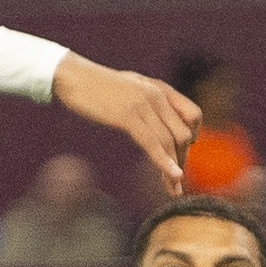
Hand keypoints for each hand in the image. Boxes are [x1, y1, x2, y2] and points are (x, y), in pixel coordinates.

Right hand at [55, 56, 200, 191]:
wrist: (71, 76)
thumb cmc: (96, 86)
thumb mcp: (130, 88)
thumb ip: (148, 101)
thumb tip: (156, 120)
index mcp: (160, 88)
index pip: (194, 115)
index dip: (193, 136)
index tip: (182, 153)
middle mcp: (157, 95)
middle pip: (184, 134)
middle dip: (182, 160)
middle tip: (174, 180)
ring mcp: (143, 105)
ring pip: (170, 142)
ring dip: (174, 169)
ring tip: (174, 190)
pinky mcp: (127, 116)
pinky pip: (152, 143)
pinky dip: (164, 162)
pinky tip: (172, 177)